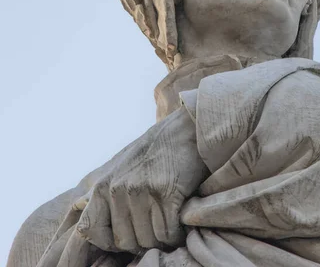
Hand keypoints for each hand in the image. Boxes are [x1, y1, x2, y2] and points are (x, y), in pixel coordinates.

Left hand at [75, 107, 206, 253]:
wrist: (186, 129)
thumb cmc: (154, 151)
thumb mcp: (120, 167)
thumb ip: (102, 193)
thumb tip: (80, 215)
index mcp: (102, 186)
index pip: (90, 232)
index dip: (110, 242)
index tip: (129, 235)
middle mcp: (118, 188)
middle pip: (126, 241)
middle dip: (143, 240)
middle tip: (157, 226)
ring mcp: (142, 189)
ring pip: (149, 239)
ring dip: (162, 237)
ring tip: (170, 222)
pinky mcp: (167, 191)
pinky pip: (168, 232)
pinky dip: (177, 233)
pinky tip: (180, 220)